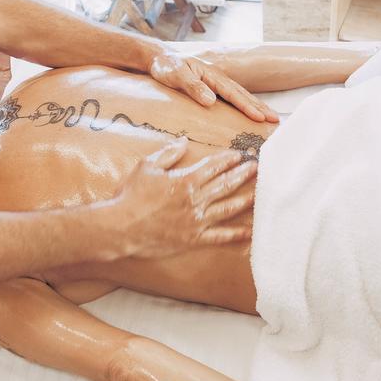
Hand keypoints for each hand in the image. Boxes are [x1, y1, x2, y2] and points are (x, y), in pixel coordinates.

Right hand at [113, 138, 256, 258]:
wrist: (121, 227)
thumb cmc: (131, 195)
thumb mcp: (147, 167)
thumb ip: (168, 153)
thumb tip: (184, 140)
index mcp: (186, 180)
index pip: (213, 167)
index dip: (227, 160)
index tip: (238, 155)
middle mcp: (196, 200)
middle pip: (226, 184)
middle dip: (243, 175)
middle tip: (257, 168)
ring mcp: (197, 221)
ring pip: (228, 208)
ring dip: (245, 199)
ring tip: (259, 192)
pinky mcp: (194, 239)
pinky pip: (220, 237)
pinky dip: (236, 234)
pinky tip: (250, 231)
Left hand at [149, 51, 278, 122]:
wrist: (159, 58)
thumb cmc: (167, 66)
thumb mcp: (176, 75)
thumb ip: (193, 87)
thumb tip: (211, 101)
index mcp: (212, 75)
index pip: (233, 94)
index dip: (247, 106)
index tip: (260, 117)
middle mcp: (218, 79)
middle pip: (243, 94)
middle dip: (260, 107)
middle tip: (275, 120)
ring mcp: (216, 83)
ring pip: (240, 95)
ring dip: (256, 106)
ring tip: (269, 117)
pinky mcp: (212, 88)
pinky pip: (232, 98)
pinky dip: (244, 105)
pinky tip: (249, 113)